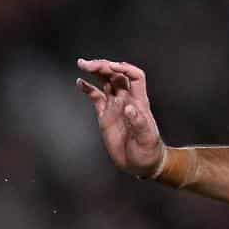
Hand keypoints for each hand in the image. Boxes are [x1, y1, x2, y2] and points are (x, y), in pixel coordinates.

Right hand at [76, 58, 164, 176]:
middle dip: (103, 66)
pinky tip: (80, 83)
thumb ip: (138, 122)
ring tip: (83, 65)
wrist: (141, 164)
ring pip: (105, 82)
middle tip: (87, 64)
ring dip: (95, 72)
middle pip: (116, 76)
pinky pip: (96, 97)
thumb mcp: (147, 138)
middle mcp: (127, 100)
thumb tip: (128, 107)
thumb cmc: (148, 152)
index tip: (111, 67)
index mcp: (139, 102)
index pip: (135, 77)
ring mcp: (114, 107)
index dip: (124, 68)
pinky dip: (88, 89)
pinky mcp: (104, 115)